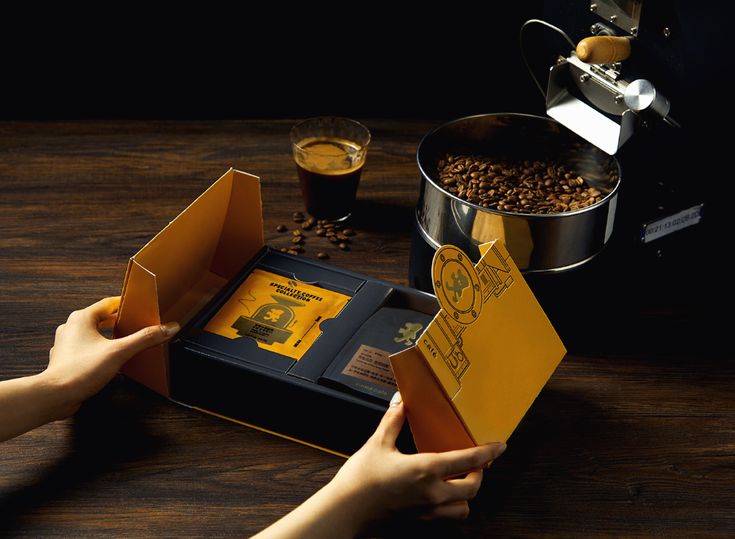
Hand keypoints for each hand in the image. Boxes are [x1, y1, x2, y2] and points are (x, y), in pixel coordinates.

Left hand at [42, 296, 178, 418]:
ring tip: (123, 341)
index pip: (108, 303)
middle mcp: (71, 327)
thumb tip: (168, 328)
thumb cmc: (79, 372)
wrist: (54, 396)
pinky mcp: (66, 359)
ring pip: (92, 334)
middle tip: (135, 323)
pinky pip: (86, 349)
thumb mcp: (119, 352)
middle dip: (118, 321)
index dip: (125, 304)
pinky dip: (98, 351)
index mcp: (82, 318)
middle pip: (100, 318)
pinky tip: (107, 360)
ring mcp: (67, 344)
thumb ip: (144, 339)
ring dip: (107, 336)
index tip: (138, 305)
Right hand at [331, 392, 505, 523]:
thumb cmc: (360, 479)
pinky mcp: (418, 522)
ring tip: (460, 481)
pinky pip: (446, 517)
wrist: (344, 512)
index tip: (500, 446)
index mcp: (425, 469)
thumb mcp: (377, 443)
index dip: (487, 452)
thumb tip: (401, 401)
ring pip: (463, 508)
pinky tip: (440, 495)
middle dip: (479, 473)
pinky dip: (451, 507)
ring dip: (467, 494)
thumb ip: (393, 420)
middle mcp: (432, 493)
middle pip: (473, 487)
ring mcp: (426, 511)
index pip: (468, 460)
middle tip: (476, 462)